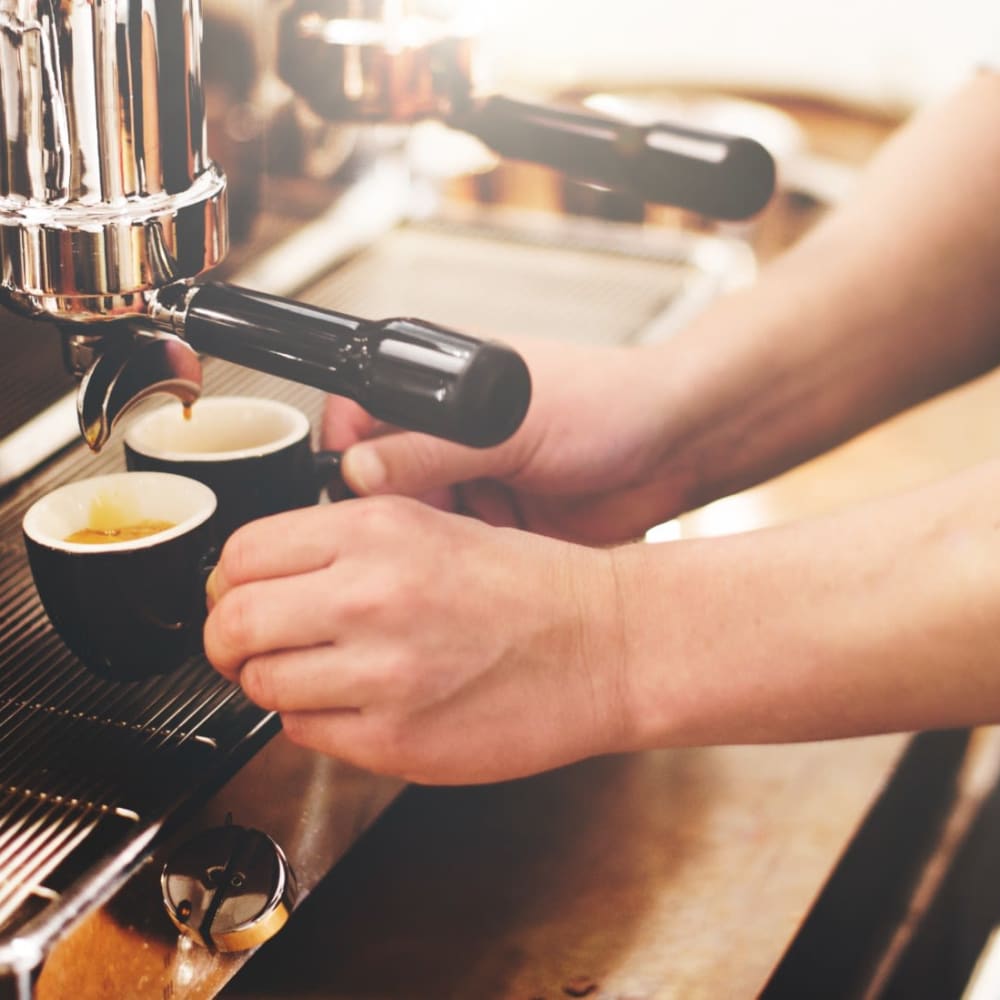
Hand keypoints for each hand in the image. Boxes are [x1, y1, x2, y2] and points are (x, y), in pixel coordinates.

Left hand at [202, 496, 632, 783]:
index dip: (230, 582)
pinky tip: (359, 705)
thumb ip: (342, 544)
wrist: (604, 644)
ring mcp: (383, 673)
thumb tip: (260, 577)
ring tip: (319, 676)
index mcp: (377, 529)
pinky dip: (316, 723)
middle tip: (249, 647)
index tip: (242, 596)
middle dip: (230, 641)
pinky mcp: (399, 740)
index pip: (241, 554)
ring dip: (275, 684)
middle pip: (233, 623)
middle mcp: (372, 595)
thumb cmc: (531, 586)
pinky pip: (306, 735)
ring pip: (263, 686)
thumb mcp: (434, 524)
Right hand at [323, 338, 690, 544]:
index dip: (346, 454)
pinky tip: (472, 570)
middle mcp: (449, 434)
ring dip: (424, 542)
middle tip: (405, 537)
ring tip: (449, 552)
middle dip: (387, 512)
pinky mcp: (494, 526)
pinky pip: (453, 552)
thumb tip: (358, 471)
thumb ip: (432, 448)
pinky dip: (456, 565)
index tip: (353, 496)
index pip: (359, 414)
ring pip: (413, 522)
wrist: (676, 449)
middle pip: (379, 479)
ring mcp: (472, 481)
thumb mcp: (511, 424)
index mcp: (441, 386)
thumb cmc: (606, 403)